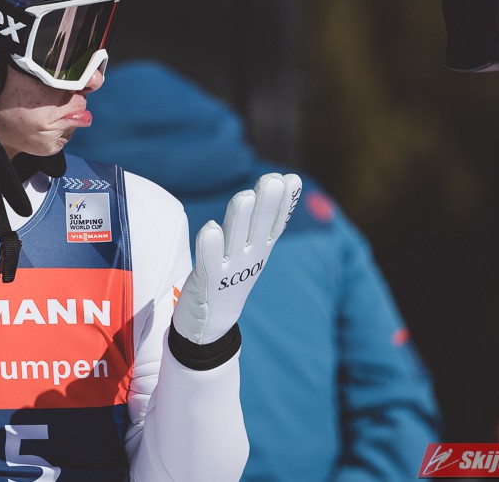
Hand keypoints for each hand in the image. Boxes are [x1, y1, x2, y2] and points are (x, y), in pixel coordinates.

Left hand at [173, 173, 301, 344]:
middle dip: (267, 204)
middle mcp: (250, 257)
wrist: (212, 319)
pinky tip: (210, 229)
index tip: (290, 179)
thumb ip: (262, 216)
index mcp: (261, 248)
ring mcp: (231, 269)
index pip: (275, 222)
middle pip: (259, 228)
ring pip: (236, 240)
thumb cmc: (231, 273)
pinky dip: (210, 246)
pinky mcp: (208, 281)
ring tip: (245, 197)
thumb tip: (279, 181)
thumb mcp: (252, 244)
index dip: (284, 202)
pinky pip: (210, 261)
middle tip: (273, 181)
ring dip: (240, 219)